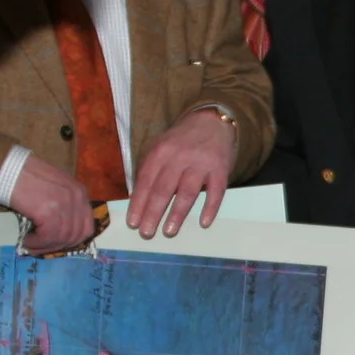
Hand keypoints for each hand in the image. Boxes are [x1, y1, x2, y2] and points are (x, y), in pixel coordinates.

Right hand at [7, 153, 97, 253]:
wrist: (9, 168)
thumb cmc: (28, 177)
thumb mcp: (56, 187)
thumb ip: (66, 205)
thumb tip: (63, 232)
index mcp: (80, 192)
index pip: (87, 227)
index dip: (72, 240)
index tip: (57, 244)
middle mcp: (77, 198)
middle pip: (76, 235)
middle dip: (58, 246)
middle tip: (41, 248)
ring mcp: (65, 205)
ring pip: (62, 238)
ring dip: (45, 246)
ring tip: (31, 244)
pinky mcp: (49, 212)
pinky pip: (48, 237)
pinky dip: (37, 243)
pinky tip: (27, 240)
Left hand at [125, 108, 236, 238]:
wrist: (213, 121)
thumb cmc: (182, 141)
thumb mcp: (162, 148)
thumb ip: (151, 170)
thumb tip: (138, 202)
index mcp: (161, 152)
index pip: (146, 181)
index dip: (138, 203)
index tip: (133, 223)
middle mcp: (180, 157)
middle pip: (164, 189)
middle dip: (153, 213)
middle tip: (146, 233)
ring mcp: (201, 164)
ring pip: (187, 192)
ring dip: (177, 214)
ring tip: (169, 232)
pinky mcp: (220, 170)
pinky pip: (216, 192)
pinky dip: (210, 208)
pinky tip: (204, 223)